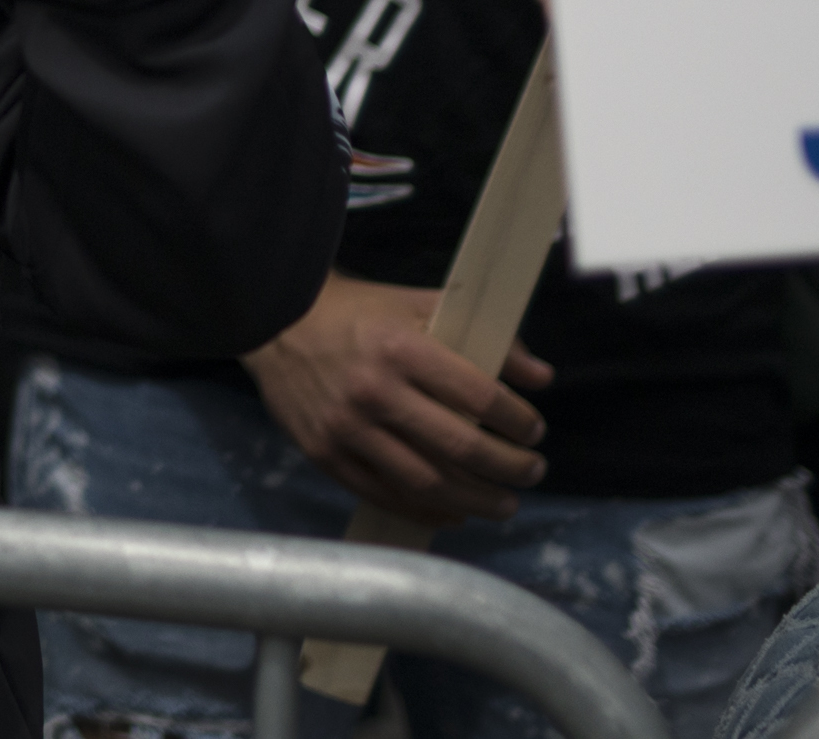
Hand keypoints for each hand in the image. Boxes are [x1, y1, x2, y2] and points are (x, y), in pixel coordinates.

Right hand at [243, 273, 555, 525]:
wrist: (276, 321)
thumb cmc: (357, 313)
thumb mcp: (418, 306)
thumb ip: (482, 336)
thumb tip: (541, 375)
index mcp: (401, 349)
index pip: (479, 397)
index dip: (517, 421)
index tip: (534, 430)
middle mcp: (374, 393)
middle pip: (459, 448)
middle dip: (509, 467)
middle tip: (533, 471)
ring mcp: (347, 429)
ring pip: (426, 483)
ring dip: (477, 501)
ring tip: (506, 502)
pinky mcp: (325, 455)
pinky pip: (385, 495)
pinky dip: (428, 512)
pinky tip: (456, 512)